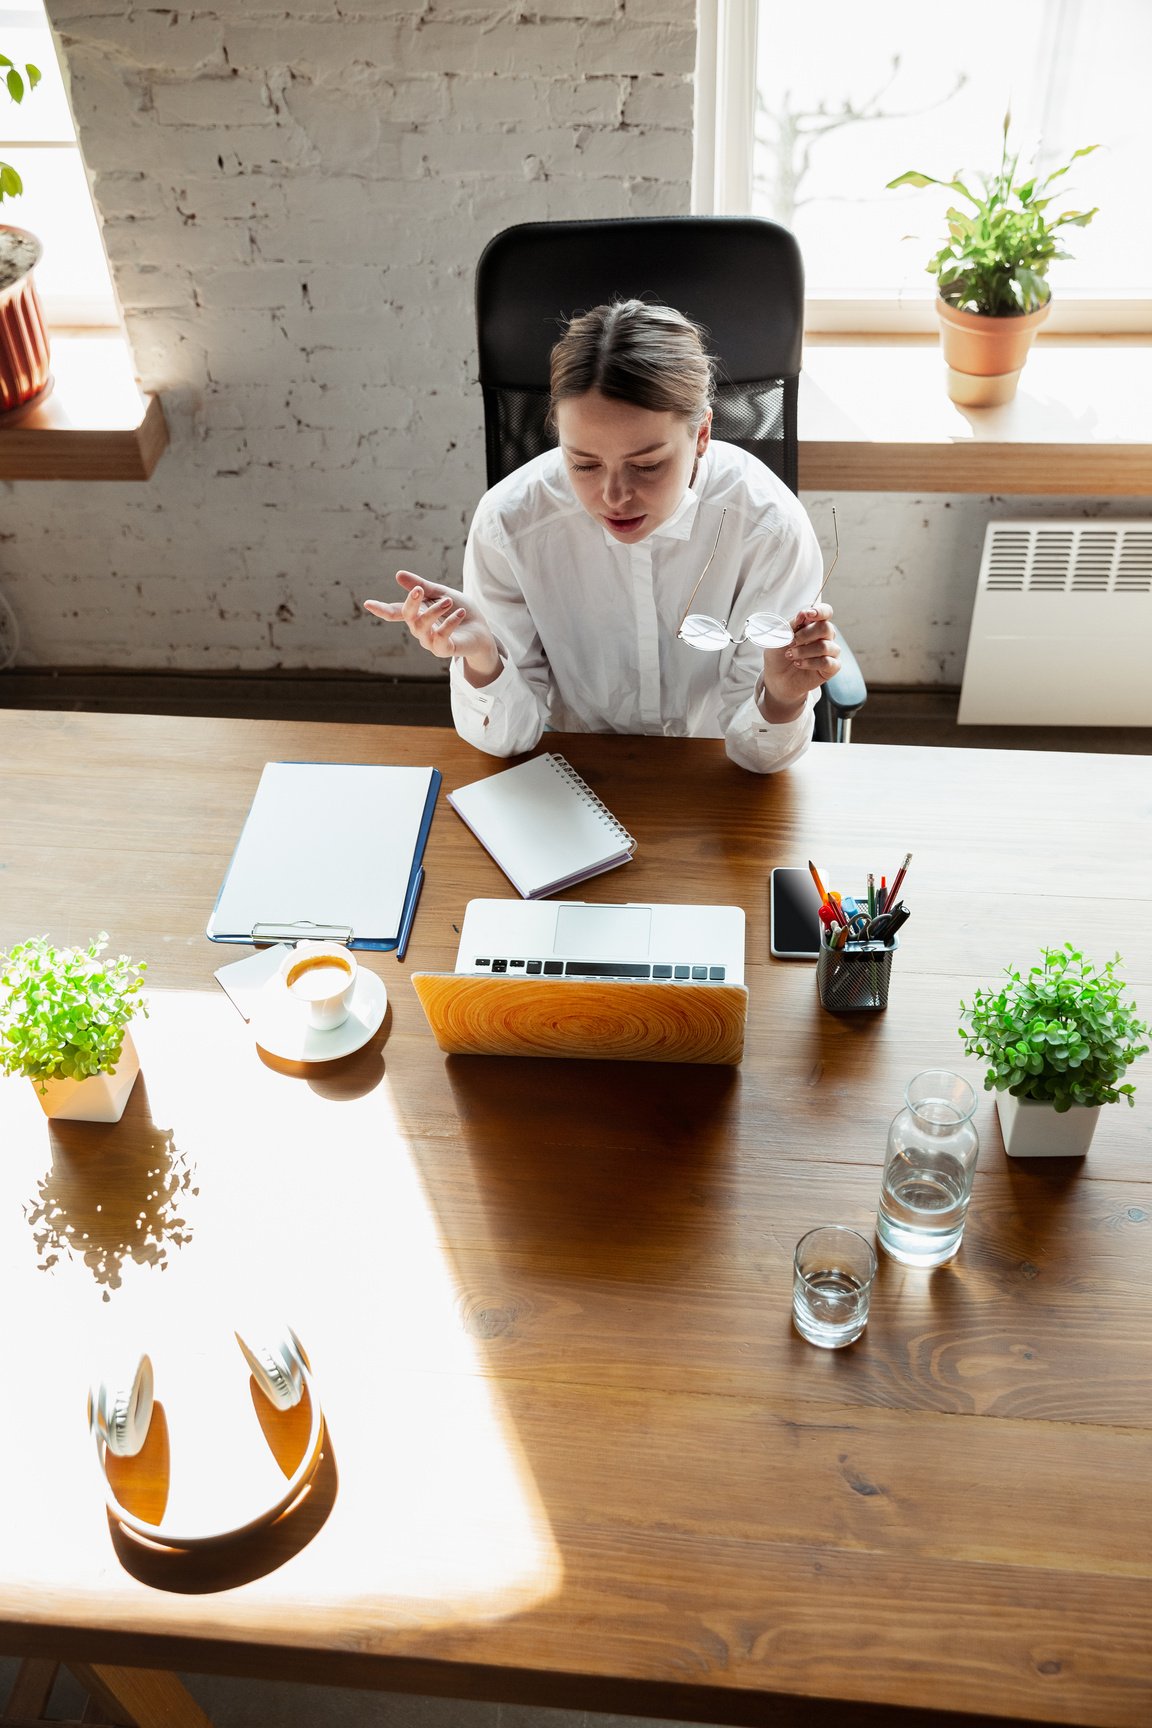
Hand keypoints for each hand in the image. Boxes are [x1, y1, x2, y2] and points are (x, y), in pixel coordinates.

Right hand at [363, 572, 499, 681]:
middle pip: (407, 617)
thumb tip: (398, 575)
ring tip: (449, 601)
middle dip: (411, 603)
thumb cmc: (460, 609)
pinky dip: (449, 623)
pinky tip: (459, 613)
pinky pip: (440, 638)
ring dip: (434, 611)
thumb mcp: (441, 593)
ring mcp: (430, 641)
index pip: (395, 612)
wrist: (482, 628)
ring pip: (422, 627)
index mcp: (417, 614)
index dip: (381, 609)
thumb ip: (421, 586)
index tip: (367, 603)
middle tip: (419, 589)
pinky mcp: (443, 650)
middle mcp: (419, 630)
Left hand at [759, 603, 840, 718]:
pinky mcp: (831, 668)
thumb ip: (792, 625)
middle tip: (791, 642)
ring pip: (825, 646)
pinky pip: (827, 662)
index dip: (820, 611)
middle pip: (826, 628)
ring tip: (790, 655)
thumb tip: (803, 614)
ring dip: (804, 651)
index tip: (808, 614)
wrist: (776, 678)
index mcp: (813, 625)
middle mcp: (825, 636)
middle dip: (806, 634)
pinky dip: (810, 663)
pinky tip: (799, 664)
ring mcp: (830, 652)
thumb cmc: (779, 655)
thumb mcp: (780, 637)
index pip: (826, 612)